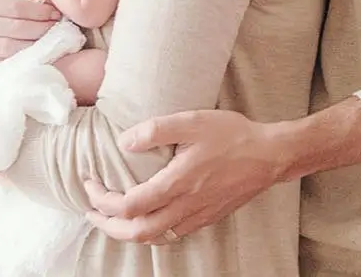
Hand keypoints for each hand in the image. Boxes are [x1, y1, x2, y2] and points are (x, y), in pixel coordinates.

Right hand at [0, 0, 60, 75]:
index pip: (15, 6)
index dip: (38, 10)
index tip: (55, 12)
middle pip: (16, 28)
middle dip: (41, 28)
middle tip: (58, 28)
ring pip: (9, 48)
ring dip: (33, 46)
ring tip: (49, 42)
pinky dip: (14, 63)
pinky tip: (28, 58)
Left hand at [82, 110, 281, 242]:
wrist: (270, 155)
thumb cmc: (232, 135)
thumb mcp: (192, 121)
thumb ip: (156, 130)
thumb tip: (124, 141)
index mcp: (178, 183)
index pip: (129, 206)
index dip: (103, 200)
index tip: (90, 183)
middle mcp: (186, 206)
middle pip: (137, 232)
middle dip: (107, 225)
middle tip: (90, 211)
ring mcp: (197, 216)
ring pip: (154, 238)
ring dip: (127, 232)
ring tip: (110, 218)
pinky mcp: (207, 218)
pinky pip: (171, 235)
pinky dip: (150, 231)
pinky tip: (145, 218)